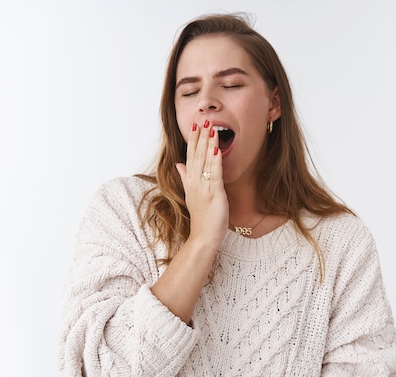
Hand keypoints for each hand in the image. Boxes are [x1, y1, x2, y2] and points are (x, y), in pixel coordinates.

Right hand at [175, 120, 228, 250]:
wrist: (203, 237)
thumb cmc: (201, 218)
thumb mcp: (191, 195)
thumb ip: (185, 178)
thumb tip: (179, 164)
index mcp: (190, 182)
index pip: (190, 156)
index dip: (193, 140)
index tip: (196, 126)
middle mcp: (194, 182)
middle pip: (196, 155)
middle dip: (200, 137)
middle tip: (203, 120)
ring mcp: (203, 187)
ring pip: (204, 161)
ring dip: (208, 143)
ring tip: (211, 128)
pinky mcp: (213, 194)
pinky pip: (214, 174)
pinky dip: (215, 161)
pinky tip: (217, 149)